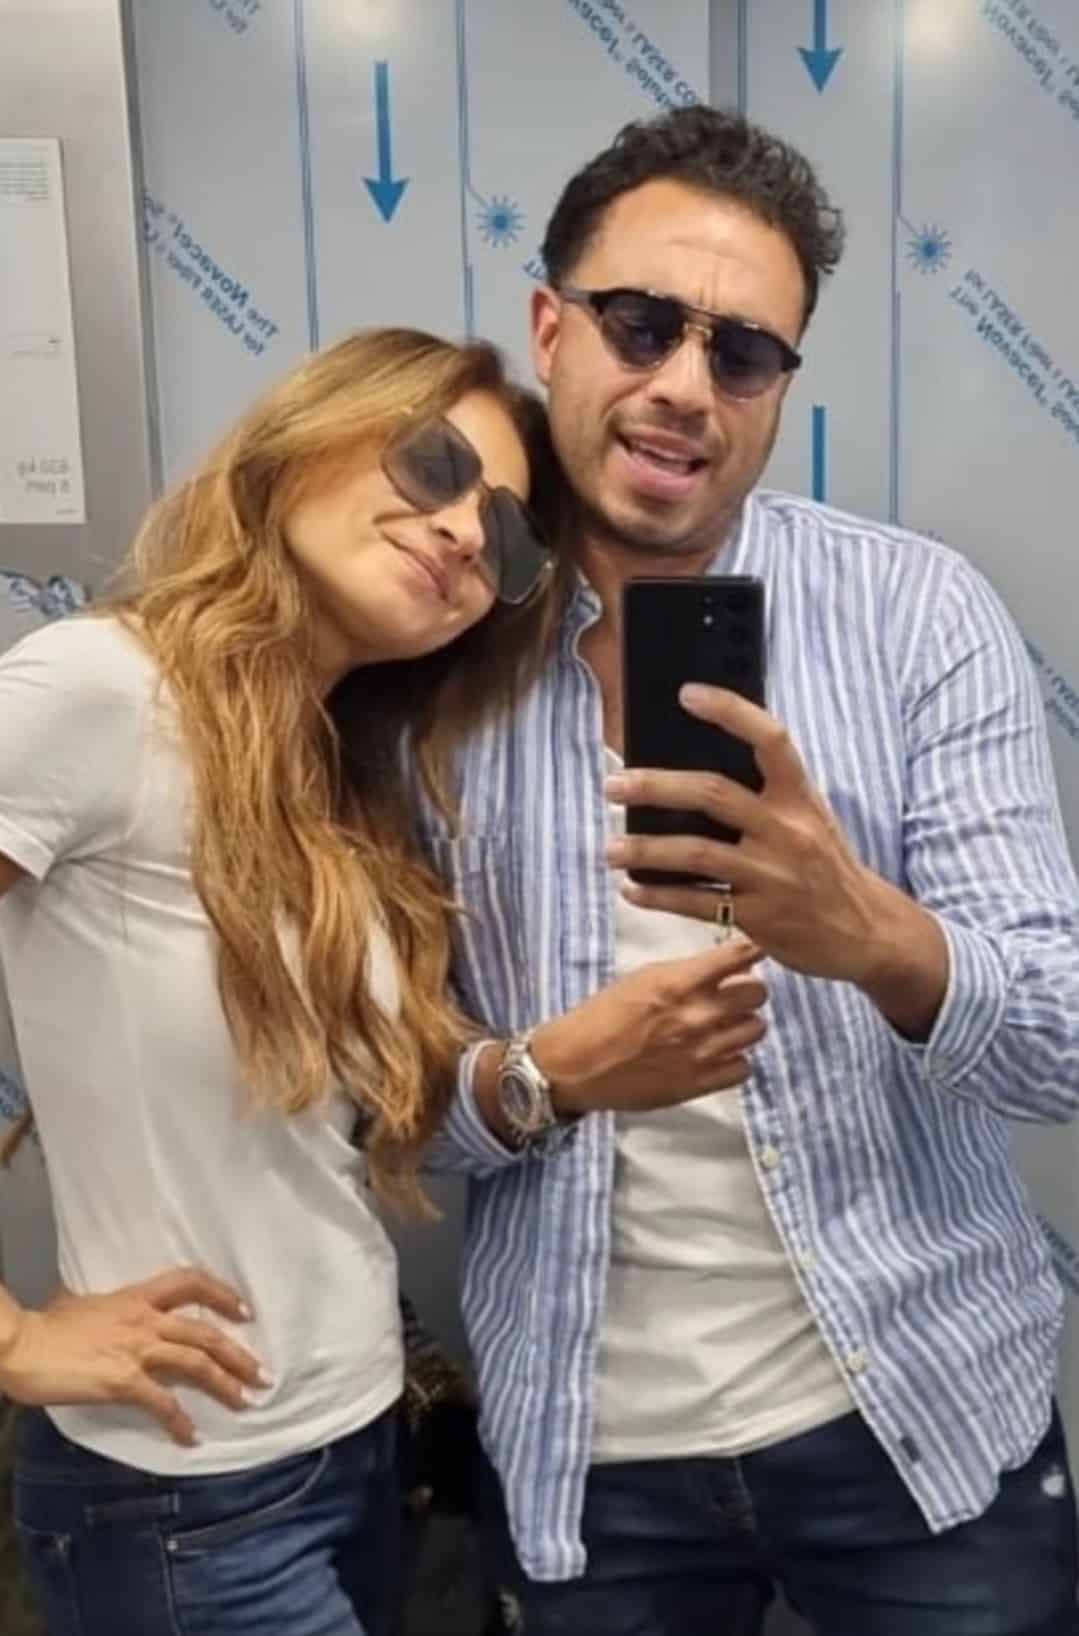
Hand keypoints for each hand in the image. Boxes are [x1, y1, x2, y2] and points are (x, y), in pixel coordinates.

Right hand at [0, 1268, 267, 1446]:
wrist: (23, 1344)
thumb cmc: (48, 1326)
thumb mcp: (86, 1304)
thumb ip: (111, 1310)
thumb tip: (112, 1313)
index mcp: (136, 1298)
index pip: (189, 1283)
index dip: (221, 1294)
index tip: (244, 1310)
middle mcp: (144, 1320)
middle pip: (205, 1332)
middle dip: (238, 1353)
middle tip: (262, 1373)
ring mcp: (137, 1350)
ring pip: (196, 1363)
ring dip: (226, 1383)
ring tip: (246, 1400)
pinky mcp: (124, 1381)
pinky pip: (163, 1402)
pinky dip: (180, 1422)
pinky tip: (191, 1437)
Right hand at [532, 936, 766, 1116]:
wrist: (576, 1064)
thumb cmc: (602, 1016)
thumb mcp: (642, 979)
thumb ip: (685, 974)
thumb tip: (720, 970)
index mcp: (680, 983)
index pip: (740, 957)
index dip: (752, 952)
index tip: (753, 953)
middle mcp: (698, 1015)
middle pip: (757, 994)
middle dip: (748, 991)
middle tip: (732, 996)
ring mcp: (702, 1051)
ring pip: (756, 1030)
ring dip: (743, 1026)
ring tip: (723, 1027)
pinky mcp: (700, 1083)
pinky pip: (744, 1067)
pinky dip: (735, 1060)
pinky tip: (717, 1056)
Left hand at [605, 686, 947, 1035]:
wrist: (865, 931)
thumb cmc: (824, 866)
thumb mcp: (809, 820)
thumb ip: (766, 795)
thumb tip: (695, 770)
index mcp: (800, 798)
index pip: (770, 740)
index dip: (730, 712)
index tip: (688, 694)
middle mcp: (787, 831)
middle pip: (713, 795)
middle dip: (656, 787)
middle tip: (613, 785)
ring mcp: (771, 875)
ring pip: (697, 854)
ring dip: (646, 849)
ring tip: (611, 847)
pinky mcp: (758, 916)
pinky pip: (697, 903)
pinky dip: (659, 895)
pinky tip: (632, 888)